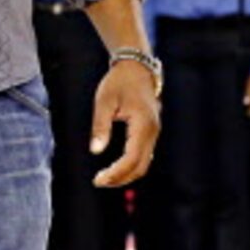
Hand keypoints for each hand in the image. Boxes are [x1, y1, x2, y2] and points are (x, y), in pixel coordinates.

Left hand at [90, 60, 160, 186]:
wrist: (137, 68)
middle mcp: (152, 132)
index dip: (115, 173)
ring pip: (144, 163)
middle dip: (120, 178)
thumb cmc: (118, 82)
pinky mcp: (150, 132)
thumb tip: (95, 151)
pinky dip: (131, 165)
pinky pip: (144, 155)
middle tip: (99, 181)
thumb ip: (100, 126)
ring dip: (126, 174)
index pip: (131, 159)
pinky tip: (116, 168)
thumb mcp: (104, 101)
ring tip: (105, 178)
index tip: (97, 180)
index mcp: (142, 125)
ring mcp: (154, 132)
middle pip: (140, 166)